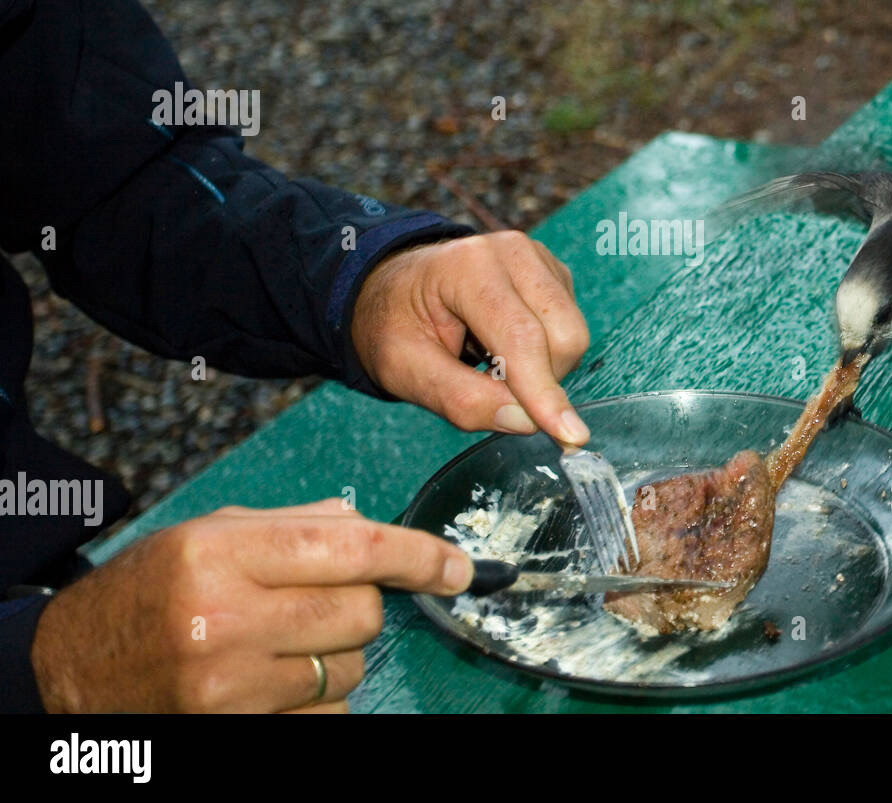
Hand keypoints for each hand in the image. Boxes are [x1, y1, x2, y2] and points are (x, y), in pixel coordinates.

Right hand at [29, 498, 472, 712]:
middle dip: (360, 602)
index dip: (416, 555)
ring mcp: (230, 686)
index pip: (351, 549)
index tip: (456, 566)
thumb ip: (295, 523)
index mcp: (221, 554)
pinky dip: (320, 695)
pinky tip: (275, 678)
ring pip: (351, 667)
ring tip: (282, 640)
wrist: (73, 667)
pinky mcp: (237, 729)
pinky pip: (329, 712)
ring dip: (338, 652)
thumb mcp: (210, 531)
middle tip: (319, 599)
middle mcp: (226, 620)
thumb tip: (370, 526)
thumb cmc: (150, 588)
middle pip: (361, 612)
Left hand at [350, 230, 590, 443]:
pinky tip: (506, 347)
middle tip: (487, 387)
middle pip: (562, 337)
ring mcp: (538, 260)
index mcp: (468, 266)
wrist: (396, 291)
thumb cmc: (396, 327)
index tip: (569, 436)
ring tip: (492, 363)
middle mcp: (513, 253)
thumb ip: (459, 399)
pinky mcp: (553, 275)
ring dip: (542, 371)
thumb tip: (525, 421)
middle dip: (539, 383)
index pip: (521, 338)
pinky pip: (571, 331)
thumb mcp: (403, 370)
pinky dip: (545, 356)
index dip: (543, 392)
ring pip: (574, 336)